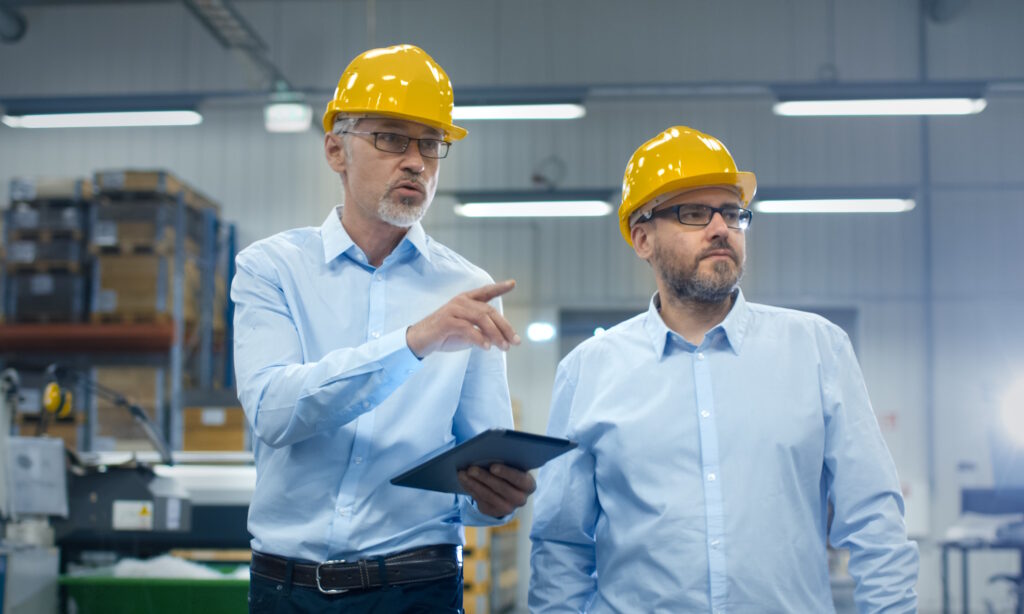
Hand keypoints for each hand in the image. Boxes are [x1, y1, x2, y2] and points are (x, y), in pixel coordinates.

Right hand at [406, 280, 520, 357]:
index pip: (485, 292)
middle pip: (489, 311)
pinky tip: (487, 347)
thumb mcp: (467, 332)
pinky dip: (479, 339)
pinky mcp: (447, 321)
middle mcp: (461, 301)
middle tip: (515, 341)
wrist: (419, 341)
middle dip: (505, 327)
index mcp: (466, 300)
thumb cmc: (444, 335)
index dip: (499, 287)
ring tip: (504, 347)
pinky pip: (468, 329)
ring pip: (481, 319)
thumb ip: (482, 331)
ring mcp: (453, 310)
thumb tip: (501, 338)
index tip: (512, 284)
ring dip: (496, 334)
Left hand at [458, 464, 536, 517]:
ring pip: (489, 496)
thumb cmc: (509, 470)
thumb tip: (486, 453)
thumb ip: (506, 460)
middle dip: (485, 478)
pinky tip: (463, 480)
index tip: (492, 467)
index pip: (520, 479)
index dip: (507, 473)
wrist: (507, 489)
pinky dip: (471, 489)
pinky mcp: (494, 513)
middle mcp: (521, 499)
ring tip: (462, 474)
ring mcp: (508, 508)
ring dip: (474, 484)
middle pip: (502, 489)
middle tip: (471, 469)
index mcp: (529, 485)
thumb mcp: (512, 465)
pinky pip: (481, 501)